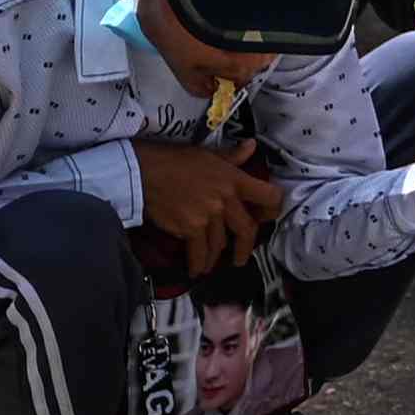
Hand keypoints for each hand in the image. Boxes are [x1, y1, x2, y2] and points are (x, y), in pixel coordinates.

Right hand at [134, 138, 280, 273]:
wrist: (142, 172)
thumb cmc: (174, 160)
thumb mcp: (208, 155)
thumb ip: (232, 156)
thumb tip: (251, 146)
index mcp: (235, 180)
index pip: (269, 196)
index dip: (272, 209)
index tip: (267, 219)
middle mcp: (226, 199)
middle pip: (247, 229)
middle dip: (245, 247)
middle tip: (241, 257)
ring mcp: (209, 215)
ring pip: (221, 243)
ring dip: (217, 257)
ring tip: (212, 264)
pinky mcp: (190, 228)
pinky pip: (199, 251)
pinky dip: (198, 263)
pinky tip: (196, 269)